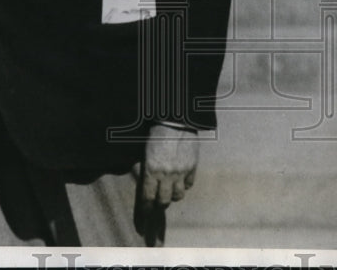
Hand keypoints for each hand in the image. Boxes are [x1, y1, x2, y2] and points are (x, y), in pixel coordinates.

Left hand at [134, 123, 197, 245]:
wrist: (176, 120)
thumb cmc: (157, 133)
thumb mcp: (146, 152)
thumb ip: (147, 170)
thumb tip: (146, 184)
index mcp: (151, 171)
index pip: (148, 198)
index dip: (145, 210)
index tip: (144, 216)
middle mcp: (167, 175)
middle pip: (163, 201)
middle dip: (159, 204)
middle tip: (157, 203)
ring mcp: (181, 172)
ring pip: (178, 196)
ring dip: (173, 196)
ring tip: (170, 192)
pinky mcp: (192, 166)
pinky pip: (189, 184)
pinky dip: (184, 185)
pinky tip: (181, 181)